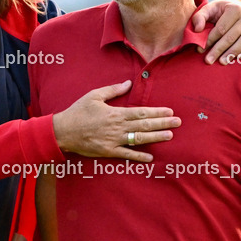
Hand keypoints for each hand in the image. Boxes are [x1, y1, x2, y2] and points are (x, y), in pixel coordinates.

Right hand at [52, 80, 180, 162]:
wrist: (63, 131)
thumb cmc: (78, 112)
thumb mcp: (94, 96)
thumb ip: (113, 90)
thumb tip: (128, 83)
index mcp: (115, 113)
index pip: (141, 112)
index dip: (157, 112)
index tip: (169, 111)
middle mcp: (117, 127)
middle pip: (144, 125)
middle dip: (163, 123)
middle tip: (178, 122)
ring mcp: (113, 140)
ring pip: (139, 139)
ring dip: (155, 138)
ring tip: (170, 136)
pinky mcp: (108, 151)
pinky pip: (126, 154)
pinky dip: (138, 156)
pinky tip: (150, 157)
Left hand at [190, 0, 240, 64]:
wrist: (237, 7)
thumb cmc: (220, 11)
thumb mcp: (208, 9)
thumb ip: (199, 17)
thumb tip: (197, 30)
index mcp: (234, 8)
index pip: (221, 29)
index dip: (209, 40)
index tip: (200, 49)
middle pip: (231, 37)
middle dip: (218, 50)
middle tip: (208, 61)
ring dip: (231, 54)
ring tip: (221, 62)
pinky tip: (232, 59)